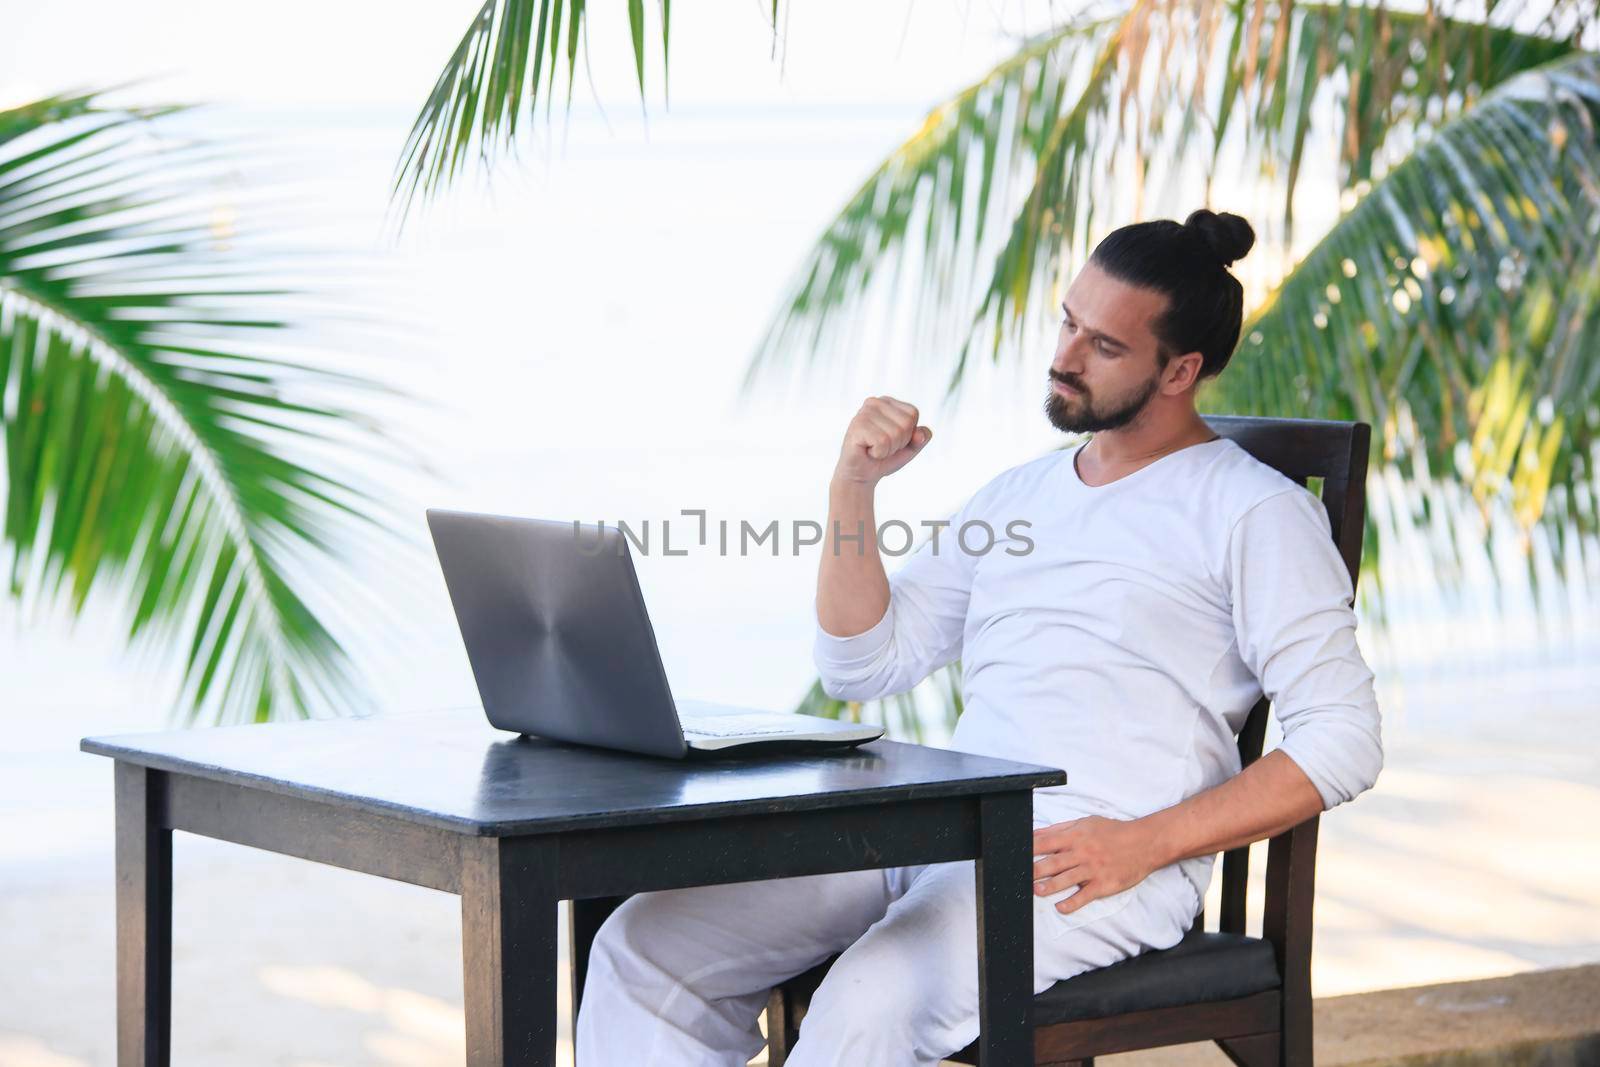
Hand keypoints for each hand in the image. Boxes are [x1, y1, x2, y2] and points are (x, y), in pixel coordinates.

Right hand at [834, 396, 932, 485]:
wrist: (861, 475)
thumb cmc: (884, 457)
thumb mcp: (910, 447)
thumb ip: (921, 438)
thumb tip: (921, 435)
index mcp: (888, 402)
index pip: (913, 414)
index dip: (908, 434)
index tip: (892, 440)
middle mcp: (874, 402)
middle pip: (906, 424)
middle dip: (898, 443)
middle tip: (882, 446)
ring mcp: (864, 413)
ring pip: (895, 434)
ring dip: (888, 450)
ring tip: (874, 449)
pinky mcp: (857, 426)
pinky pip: (882, 442)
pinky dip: (879, 453)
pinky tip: (867, 451)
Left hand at [1031, 816, 1163, 915]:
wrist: (1144, 843)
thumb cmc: (1112, 831)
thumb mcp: (1086, 822)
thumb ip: (1060, 829)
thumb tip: (1036, 834)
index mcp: (1075, 836)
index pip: (1046, 842)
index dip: (1028, 849)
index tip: (1014, 854)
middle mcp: (1082, 853)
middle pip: (1053, 862)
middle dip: (1034, 869)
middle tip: (1019, 876)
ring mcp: (1093, 869)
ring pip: (1066, 879)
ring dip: (1049, 886)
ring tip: (1035, 891)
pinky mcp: (1104, 884)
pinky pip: (1085, 896)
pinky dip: (1072, 903)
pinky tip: (1060, 907)